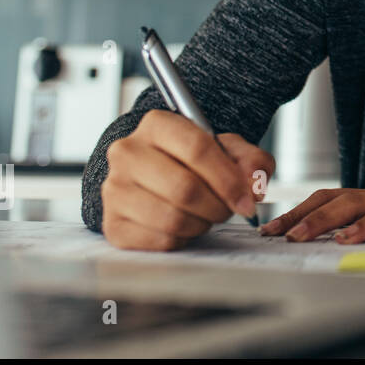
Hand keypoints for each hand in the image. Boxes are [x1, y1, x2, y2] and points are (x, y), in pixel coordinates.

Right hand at [100, 109, 274, 250]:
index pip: (198, 149)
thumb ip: (251, 161)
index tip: (248, 200)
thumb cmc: (193, 162)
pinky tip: (183, 226)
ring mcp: (114, 188)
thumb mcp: (228, 150)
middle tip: (227, 210)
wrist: (154, 175)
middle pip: (185, 188)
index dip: (229, 180)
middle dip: (218, 206)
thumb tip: (253, 185)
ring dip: (201, 224)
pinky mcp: (112, 223)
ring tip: (205, 215)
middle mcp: (128, 152)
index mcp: (157, 125)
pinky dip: (182, 239)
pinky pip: (159, 240)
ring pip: (172, 218)